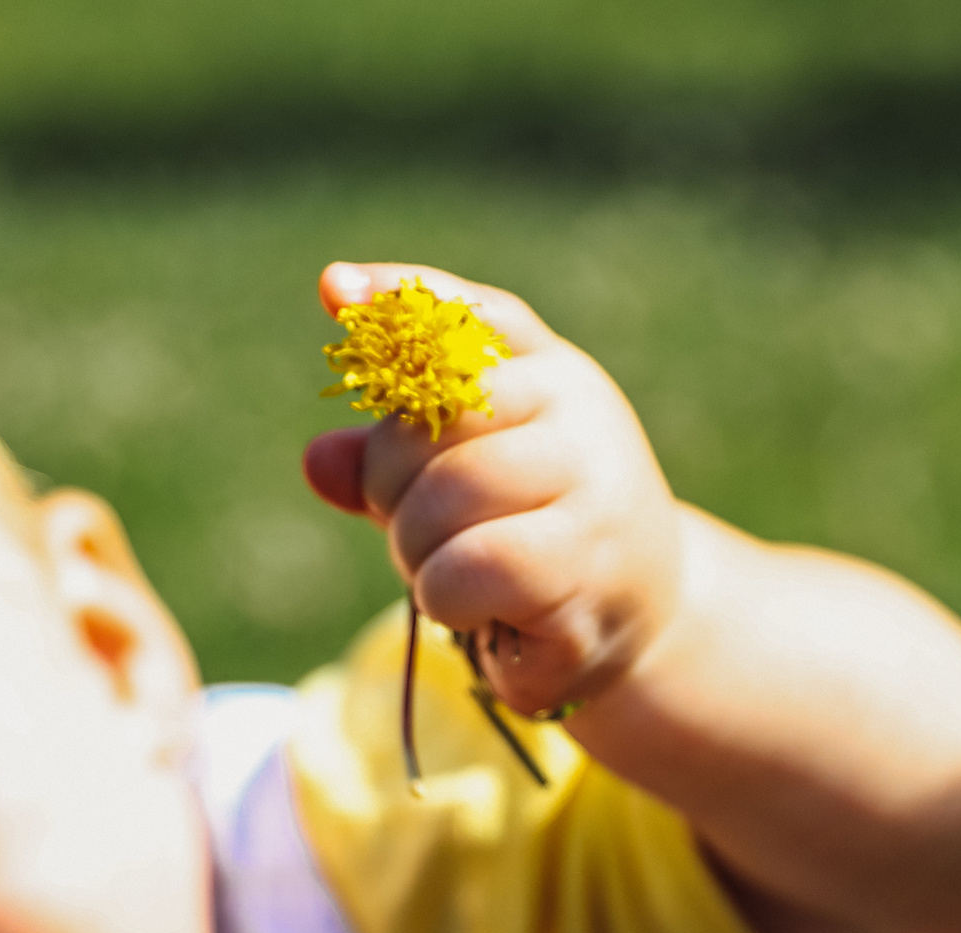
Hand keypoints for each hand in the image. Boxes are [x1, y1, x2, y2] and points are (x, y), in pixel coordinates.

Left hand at [304, 262, 684, 716]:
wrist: (642, 614)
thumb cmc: (533, 537)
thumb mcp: (458, 488)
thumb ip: (388, 465)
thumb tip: (318, 460)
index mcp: (549, 372)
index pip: (471, 318)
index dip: (399, 296)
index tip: (332, 291)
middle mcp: (577, 412)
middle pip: (432, 420)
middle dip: (390, 488)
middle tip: (415, 532)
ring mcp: (591, 485)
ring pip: (447, 495)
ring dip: (415, 550)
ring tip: (446, 574)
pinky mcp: (586, 565)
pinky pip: (468, 568)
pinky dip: (444, 597)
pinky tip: (474, 610)